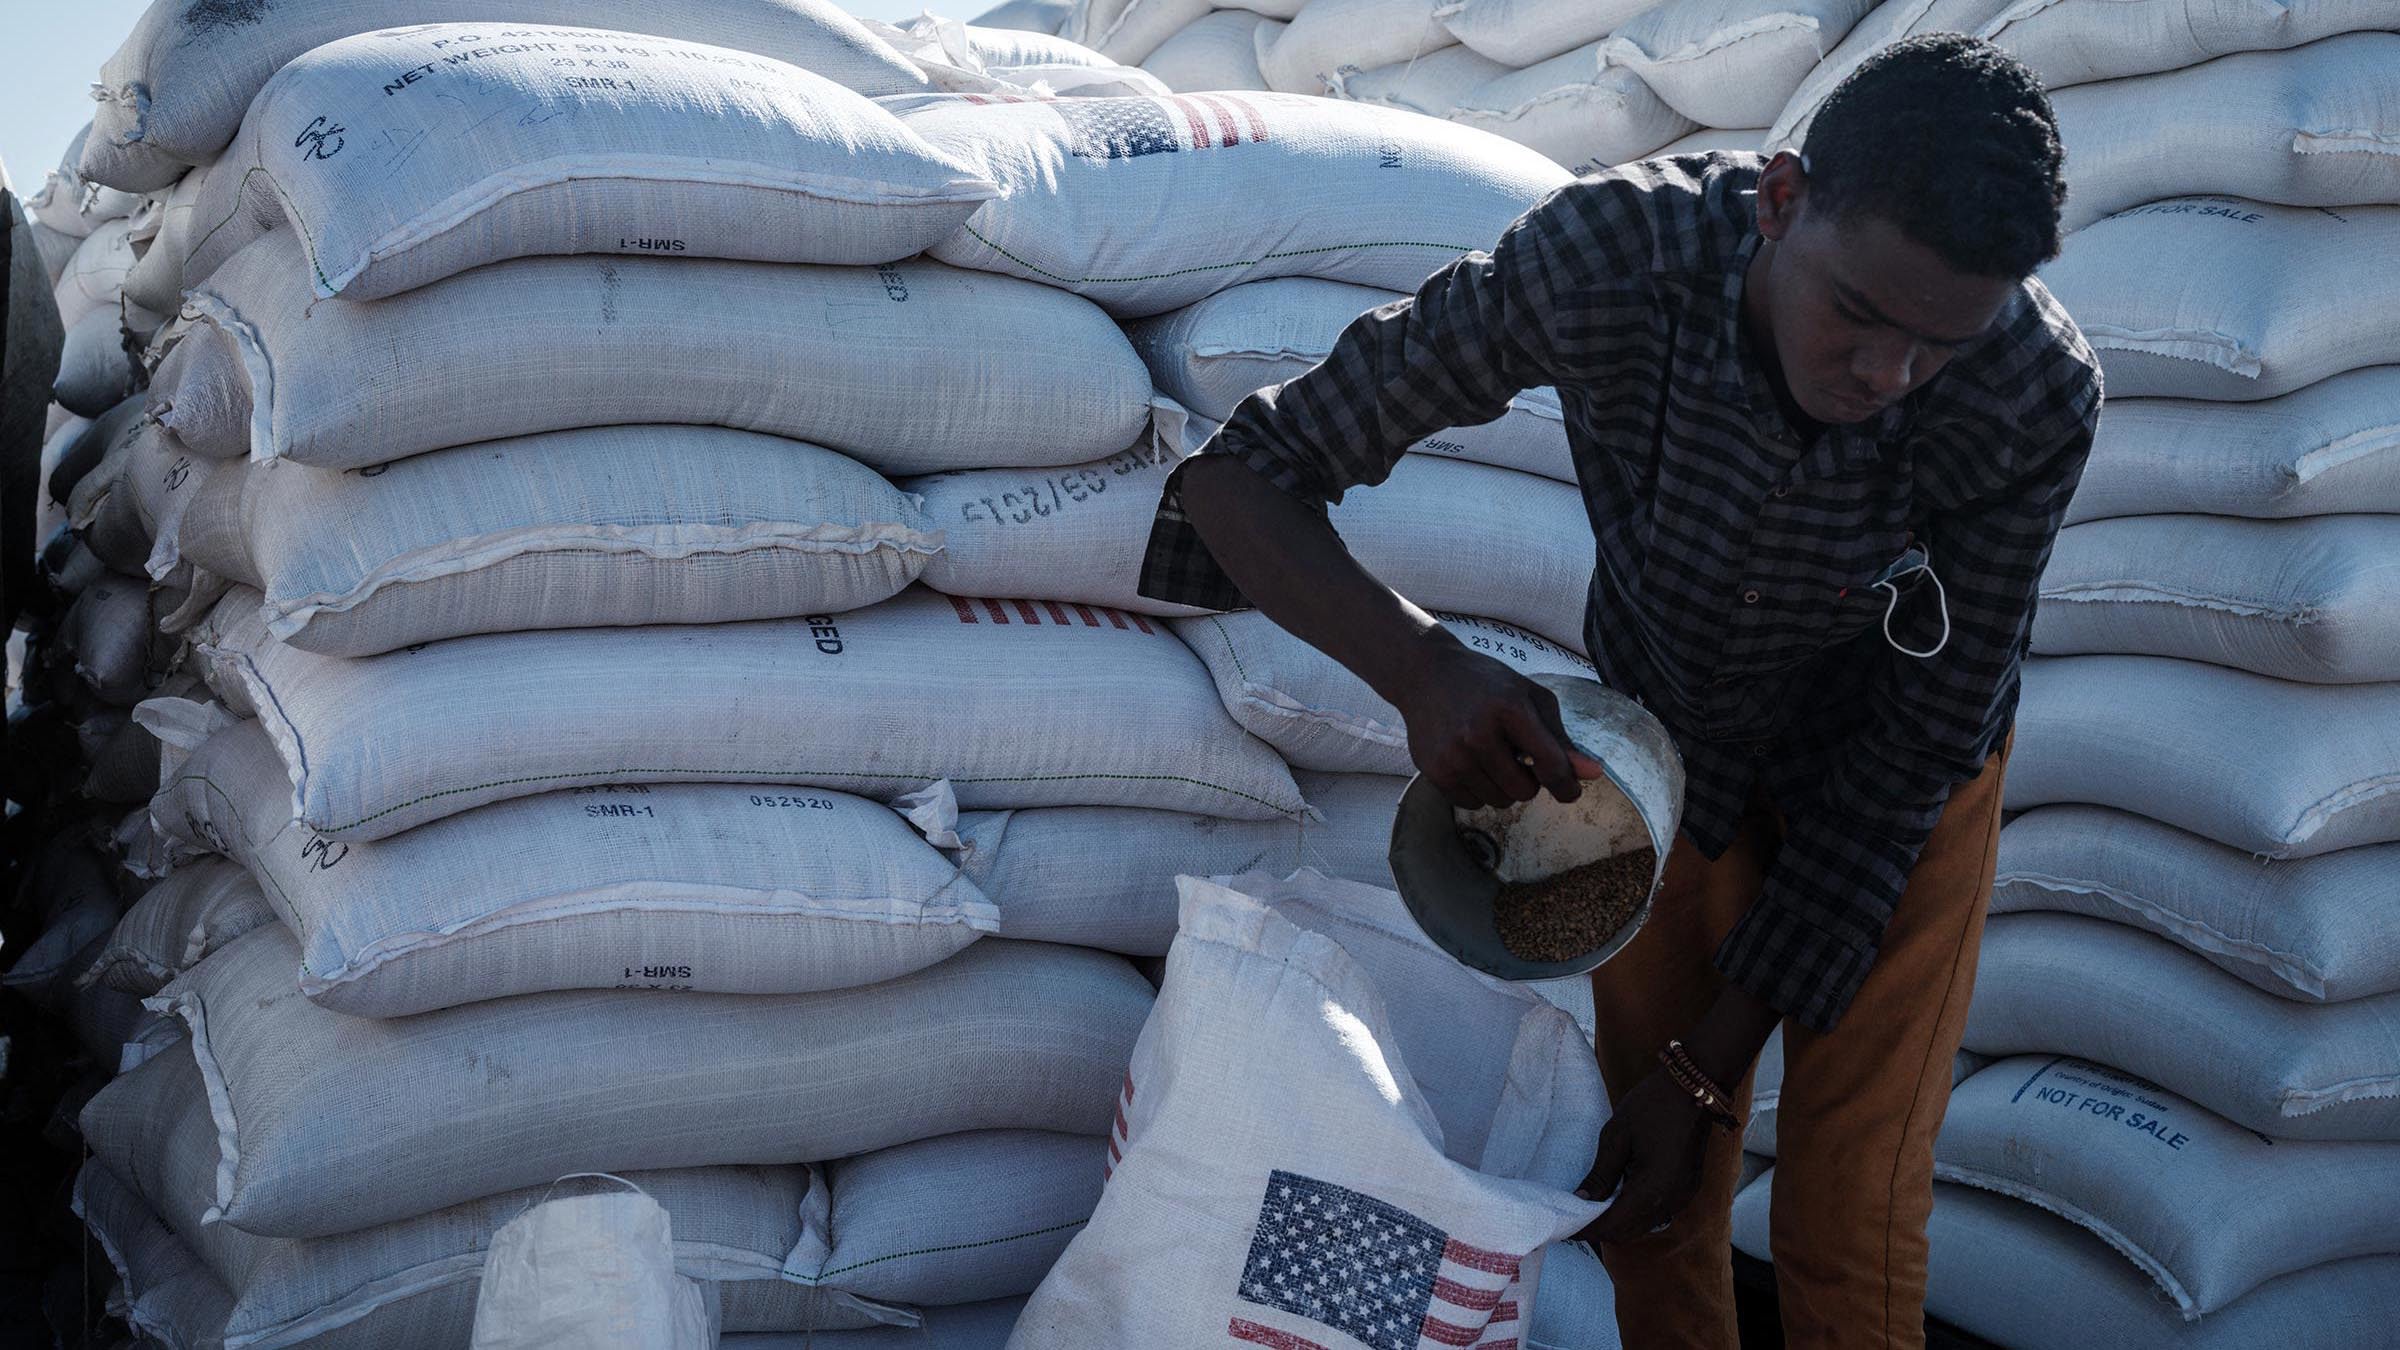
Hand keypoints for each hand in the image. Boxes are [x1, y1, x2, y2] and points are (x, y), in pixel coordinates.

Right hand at [1389, 640, 1605, 808]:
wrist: (1426, 675)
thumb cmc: (1487, 684)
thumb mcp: (1530, 698)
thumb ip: (1560, 739)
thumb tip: (1592, 775)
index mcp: (1510, 709)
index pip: (1550, 764)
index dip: (1567, 785)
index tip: (1571, 791)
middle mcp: (1478, 733)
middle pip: (1525, 792)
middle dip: (1528, 780)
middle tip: (1516, 756)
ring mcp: (1453, 755)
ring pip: (1499, 801)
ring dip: (1503, 786)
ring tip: (1491, 756)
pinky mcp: (1433, 770)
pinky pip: (1471, 804)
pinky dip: (1478, 790)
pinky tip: (1471, 763)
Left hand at [1574, 1067, 1713, 1244]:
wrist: (1693, 1089)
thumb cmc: (1652, 1106)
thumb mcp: (1616, 1136)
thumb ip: (1600, 1175)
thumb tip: (1580, 1202)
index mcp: (1652, 1189)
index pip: (1612, 1225)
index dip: (1586, 1229)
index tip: (1562, 1227)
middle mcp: (1671, 1201)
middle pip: (1628, 1232)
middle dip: (1599, 1229)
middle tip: (1572, 1217)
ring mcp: (1682, 1197)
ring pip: (1642, 1225)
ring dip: (1617, 1222)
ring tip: (1591, 1207)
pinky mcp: (1687, 1190)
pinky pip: (1657, 1213)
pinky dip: (1634, 1212)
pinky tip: (1617, 1196)